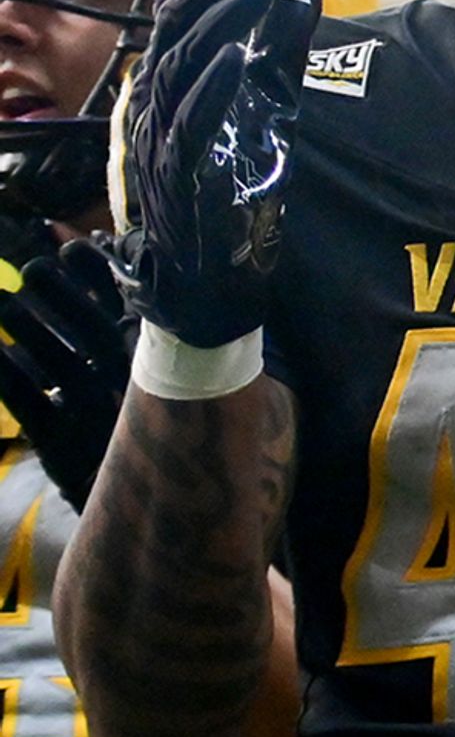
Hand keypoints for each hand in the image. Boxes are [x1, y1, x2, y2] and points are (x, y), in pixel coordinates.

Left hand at [0, 226, 127, 504]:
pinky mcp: (66, 448)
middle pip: (93, 333)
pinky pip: (33, 405)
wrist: (148, 496)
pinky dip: (10, 377)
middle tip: (32, 268)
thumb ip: (126, 307)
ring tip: (2, 301)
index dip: (100, 277)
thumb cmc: (137, 415)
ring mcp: (98, 417)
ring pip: (61, 366)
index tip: (69, 248)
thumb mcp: (144, 363)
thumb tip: (105, 240)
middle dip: (62, 297)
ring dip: (30, 330)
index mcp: (156, 366)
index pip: (133, 309)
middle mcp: (131, 388)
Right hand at [109, 0, 321, 348]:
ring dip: (221, 25)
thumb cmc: (230, 187)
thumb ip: (272, 46)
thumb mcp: (259, 106)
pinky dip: (217, 91)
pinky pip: (196, 128)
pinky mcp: (187, 178)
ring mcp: (167, 141)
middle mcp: (158, 106)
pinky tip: (241, 63)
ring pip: (183, 69)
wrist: (206, 283)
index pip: (171, 11)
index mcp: (169, 85)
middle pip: (178, 29)